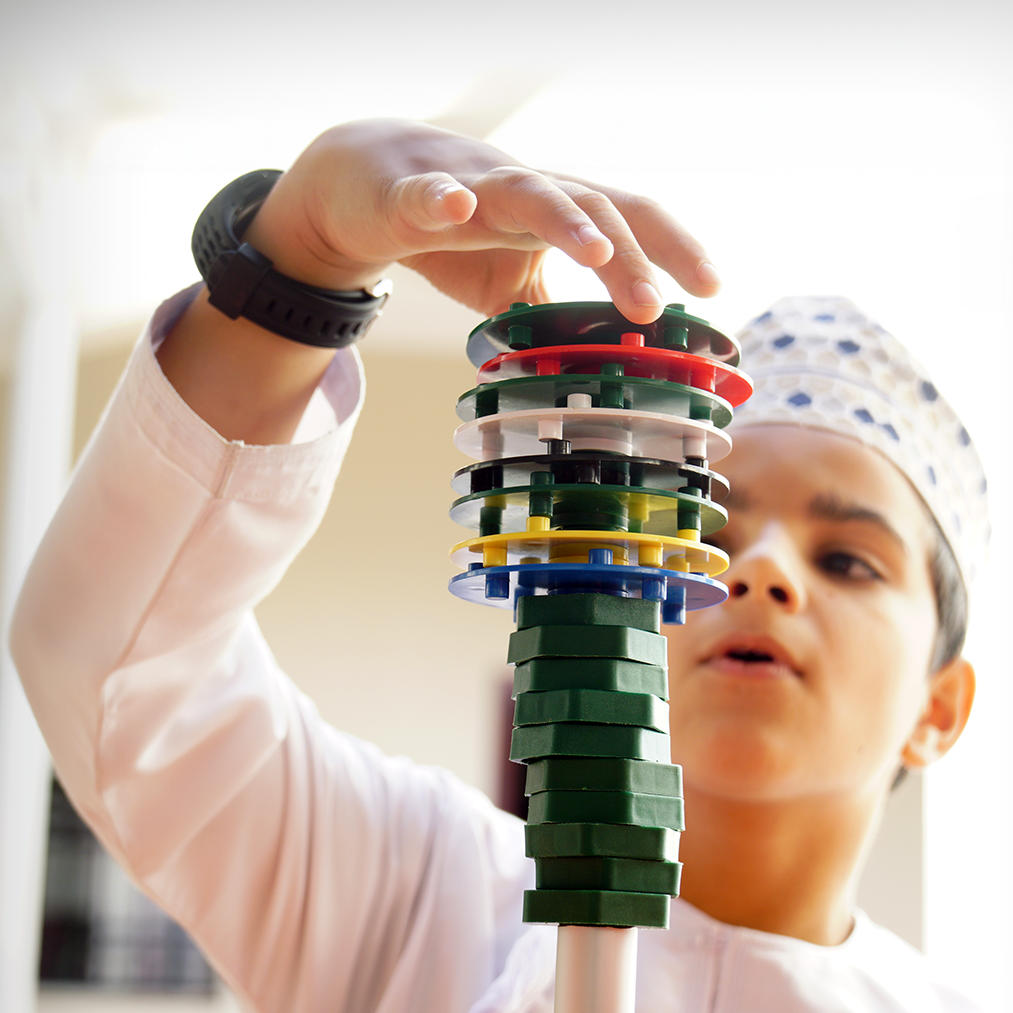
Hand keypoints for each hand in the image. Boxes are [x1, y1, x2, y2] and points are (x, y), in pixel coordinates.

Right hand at [244, 119, 719, 325]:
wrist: (363, 187)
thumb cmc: (452, 232)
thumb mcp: (508, 280)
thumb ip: (547, 312)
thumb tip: (581, 372)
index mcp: (555, 213)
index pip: (628, 221)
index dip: (672, 248)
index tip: (713, 289)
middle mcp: (526, 190)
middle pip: (595, 206)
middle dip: (631, 255)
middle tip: (657, 306)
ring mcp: (472, 184)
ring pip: (528, 191)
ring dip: (565, 220)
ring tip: (596, 254)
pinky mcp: (410, 191)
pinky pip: (427, 192)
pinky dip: (441, 198)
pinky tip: (454, 206)